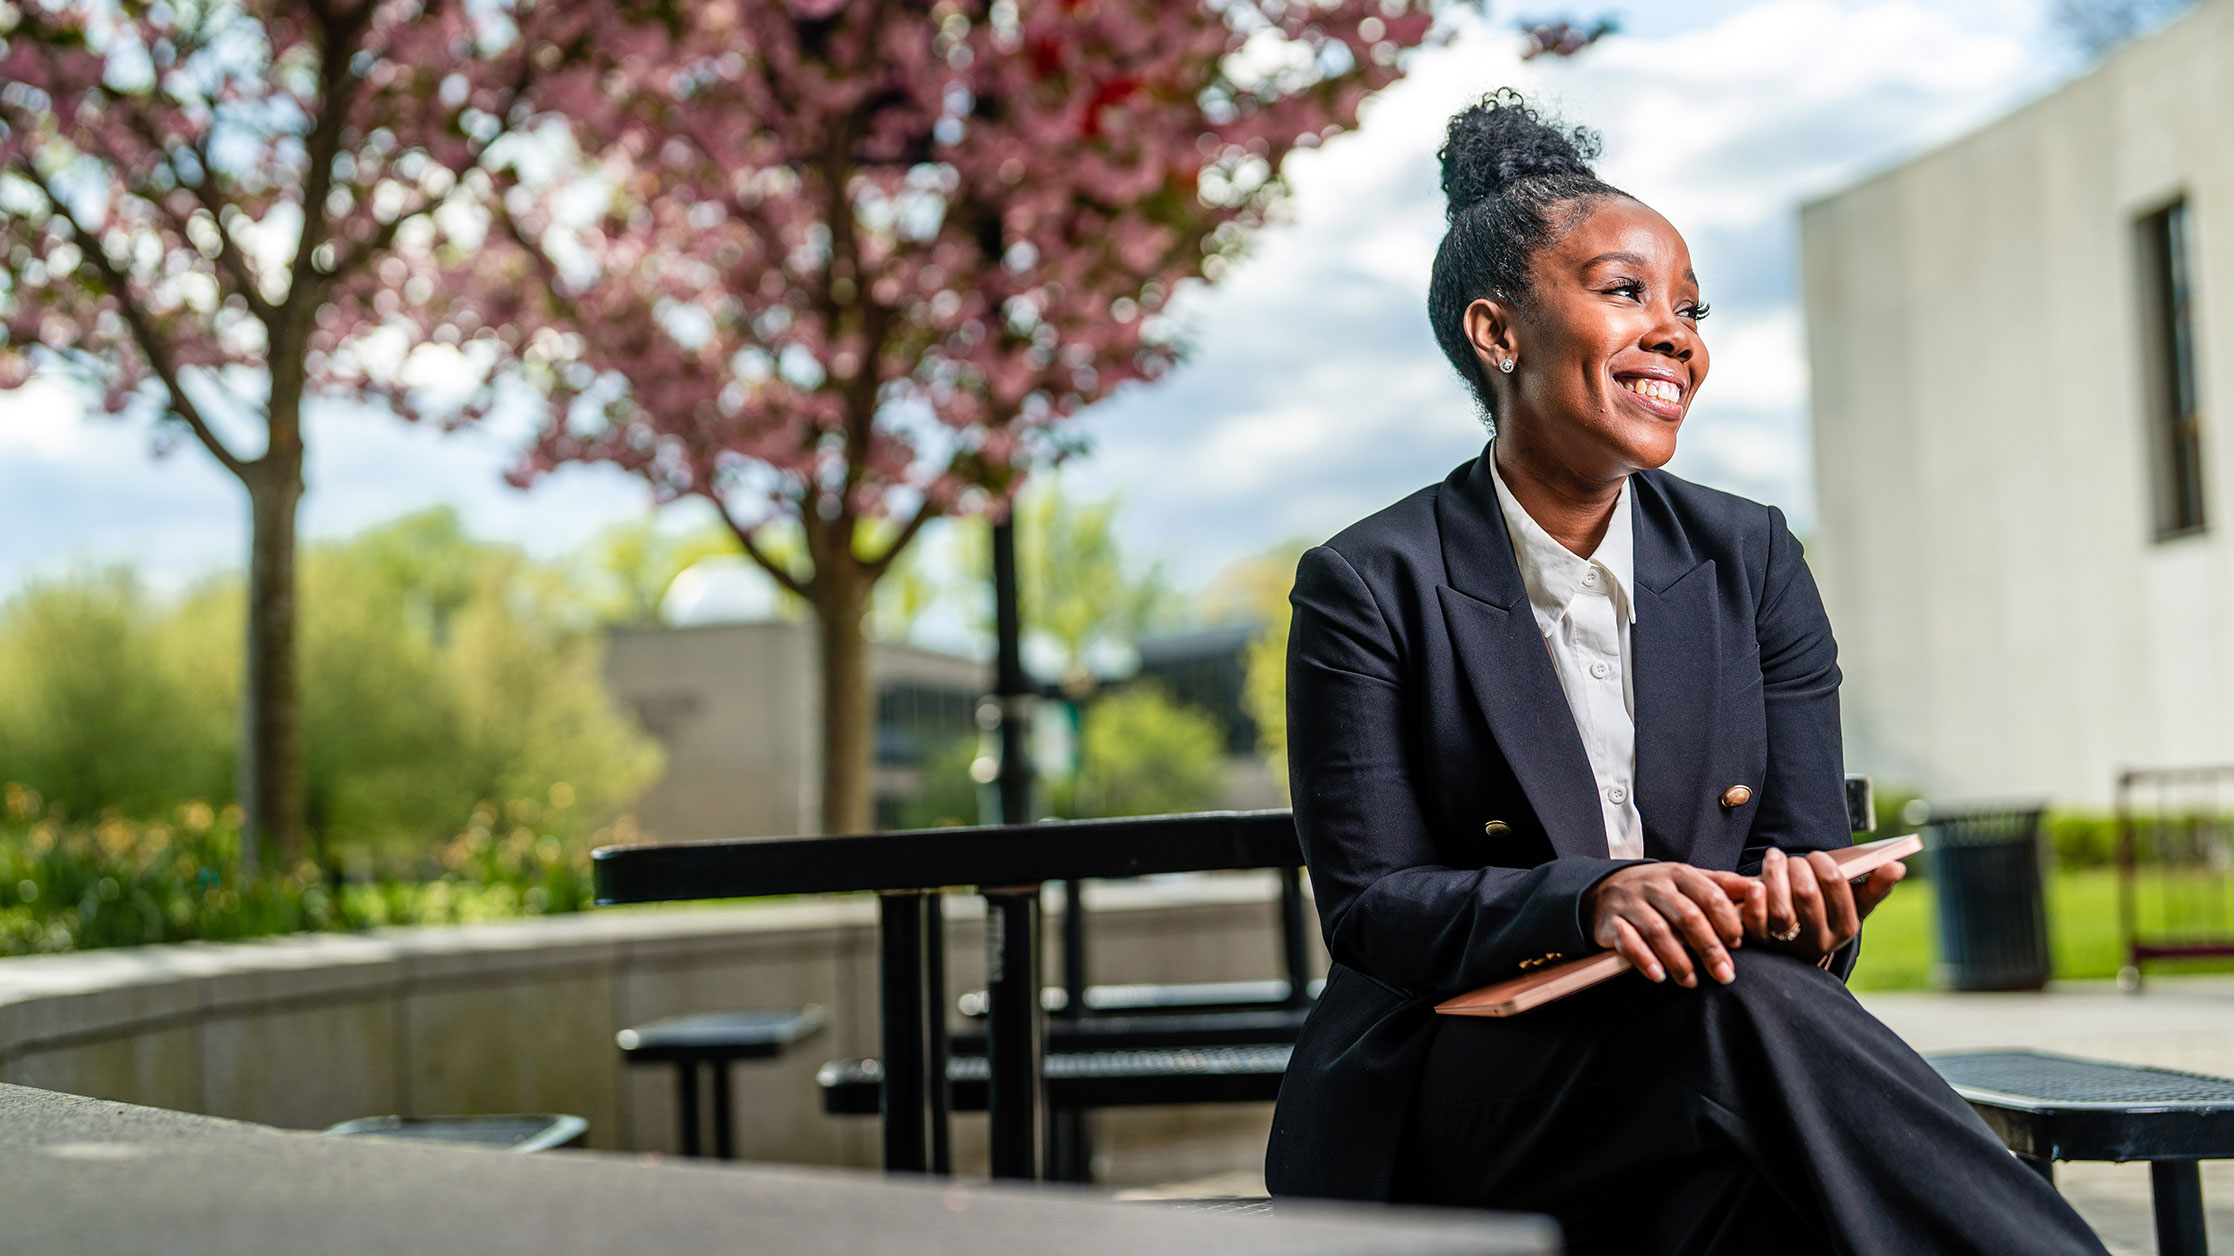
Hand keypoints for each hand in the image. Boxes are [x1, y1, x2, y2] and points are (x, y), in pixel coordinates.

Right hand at [1584, 863, 1763, 986]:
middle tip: (1725, 974)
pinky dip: (1644, 960)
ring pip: (1659, 932)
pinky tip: (1658, 976)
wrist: (1606, 889)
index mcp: (1679, 874)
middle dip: (1709, 948)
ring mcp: (1631, 903)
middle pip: (1688, 917)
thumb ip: (1722, 884)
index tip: (1738, 943)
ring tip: (1692, 982)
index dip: (1727, 921)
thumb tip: (1759, 888)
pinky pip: (1628, 942)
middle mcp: (1655, 886)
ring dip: (1678, 960)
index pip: (1710, 895)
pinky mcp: (1611, 922)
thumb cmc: (1659, 890)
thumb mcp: (1689, 880)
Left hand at [1751, 846, 1904, 961]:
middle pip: (1806, 895)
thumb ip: (1876, 885)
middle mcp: (1820, 940)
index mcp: (1846, 926)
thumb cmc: (1828, 911)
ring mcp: (1790, 944)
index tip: (1816, 855)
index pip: (1836, 886)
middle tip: (1792, 857)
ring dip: (1774, 876)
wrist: (1798, 943)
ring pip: (1781, 909)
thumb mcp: (1854, 903)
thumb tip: (1898, 867)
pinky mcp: (1763, 943)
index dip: (1823, 864)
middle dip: (1798, 867)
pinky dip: (1754, 902)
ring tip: (1774, 859)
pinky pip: (1757, 923)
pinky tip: (1755, 885)